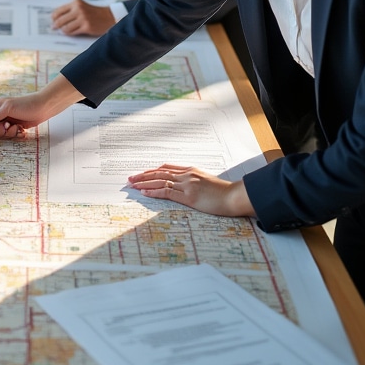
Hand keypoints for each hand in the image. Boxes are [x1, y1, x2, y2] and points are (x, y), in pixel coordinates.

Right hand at [0, 76, 81, 143]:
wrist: (44, 107)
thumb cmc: (26, 104)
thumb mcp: (7, 109)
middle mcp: (0, 115)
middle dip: (3, 131)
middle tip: (10, 126)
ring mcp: (8, 122)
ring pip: (3, 135)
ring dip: (11, 133)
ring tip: (19, 127)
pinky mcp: (16, 128)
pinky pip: (12, 136)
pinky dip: (17, 134)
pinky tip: (23, 129)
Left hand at [50, 0, 116, 36]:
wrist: (108, 16)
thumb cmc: (93, 12)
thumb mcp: (81, 6)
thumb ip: (70, 10)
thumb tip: (55, 18)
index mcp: (76, 3)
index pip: (59, 11)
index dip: (53, 17)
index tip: (52, 20)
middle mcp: (79, 9)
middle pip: (60, 20)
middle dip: (56, 25)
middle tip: (54, 28)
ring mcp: (83, 19)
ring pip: (66, 28)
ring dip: (63, 30)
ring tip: (63, 30)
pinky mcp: (86, 27)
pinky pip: (73, 32)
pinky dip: (70, 33)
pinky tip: (70, 32)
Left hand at [126, 164, 254, 216]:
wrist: (235, 196)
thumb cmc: (223, 192)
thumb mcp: (207, 182)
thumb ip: (195, 181)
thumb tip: (186, 186)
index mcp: (190, 170)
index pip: (166, 168)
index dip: (151, 170)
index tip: (141, 173)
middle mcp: (187, 175)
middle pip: (159, 173)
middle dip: (143, 175)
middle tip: (130, 178)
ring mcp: (187, 185)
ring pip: (160, 181)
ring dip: (144, 183)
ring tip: (132, 185)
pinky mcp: (189, 196)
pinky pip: (167, 192)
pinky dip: (154, 192)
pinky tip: (144, 192)